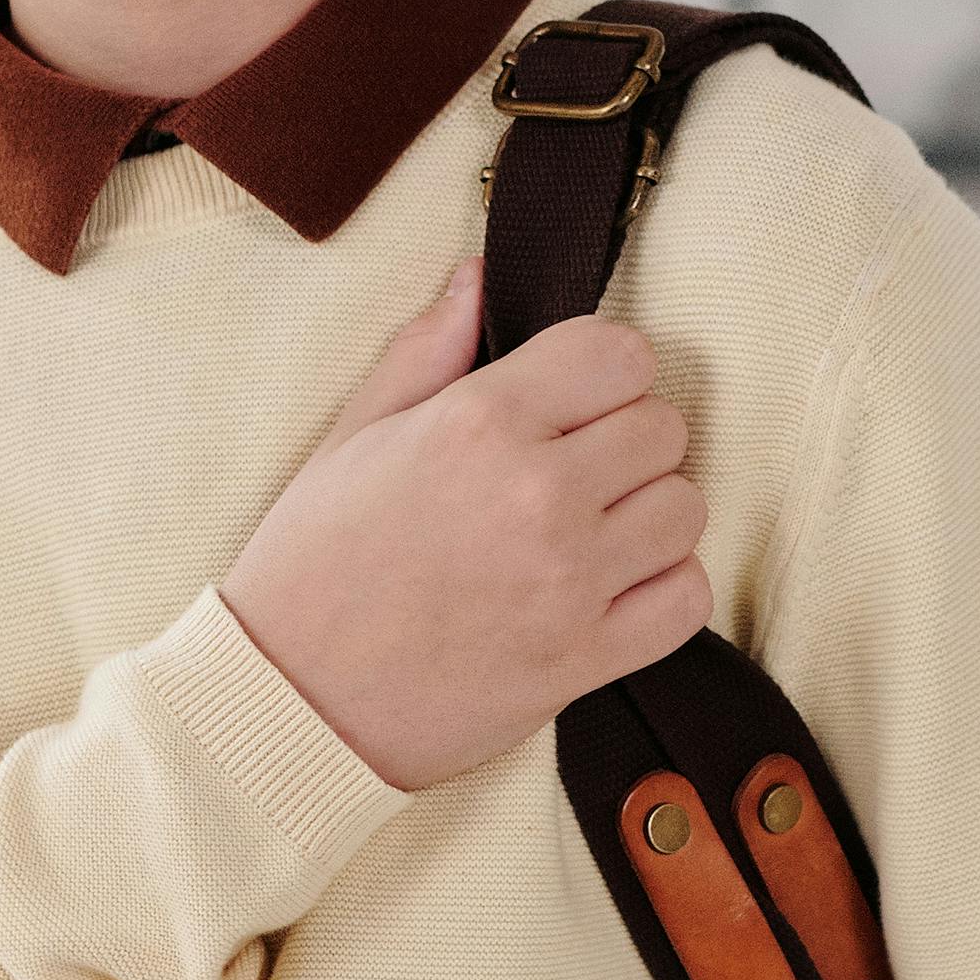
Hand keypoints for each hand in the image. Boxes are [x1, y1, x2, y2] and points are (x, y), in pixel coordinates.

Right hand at [221, 261, 709, 790]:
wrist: (293, 700)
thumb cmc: (312, 565)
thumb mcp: (352, 437)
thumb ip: (425, 351)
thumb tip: (479, 278)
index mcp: (480, 423)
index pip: (620, 354)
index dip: (603, 372)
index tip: (574, 401)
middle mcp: (538, 495)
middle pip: (664, 428)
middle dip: (627, 440)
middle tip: (573, 470)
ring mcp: (569, 581)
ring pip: (685, 510)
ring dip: (649, 514)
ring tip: (589, 531)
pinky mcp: (586, 658)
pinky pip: (686, 598)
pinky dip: (663, 590)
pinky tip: (610, 588)